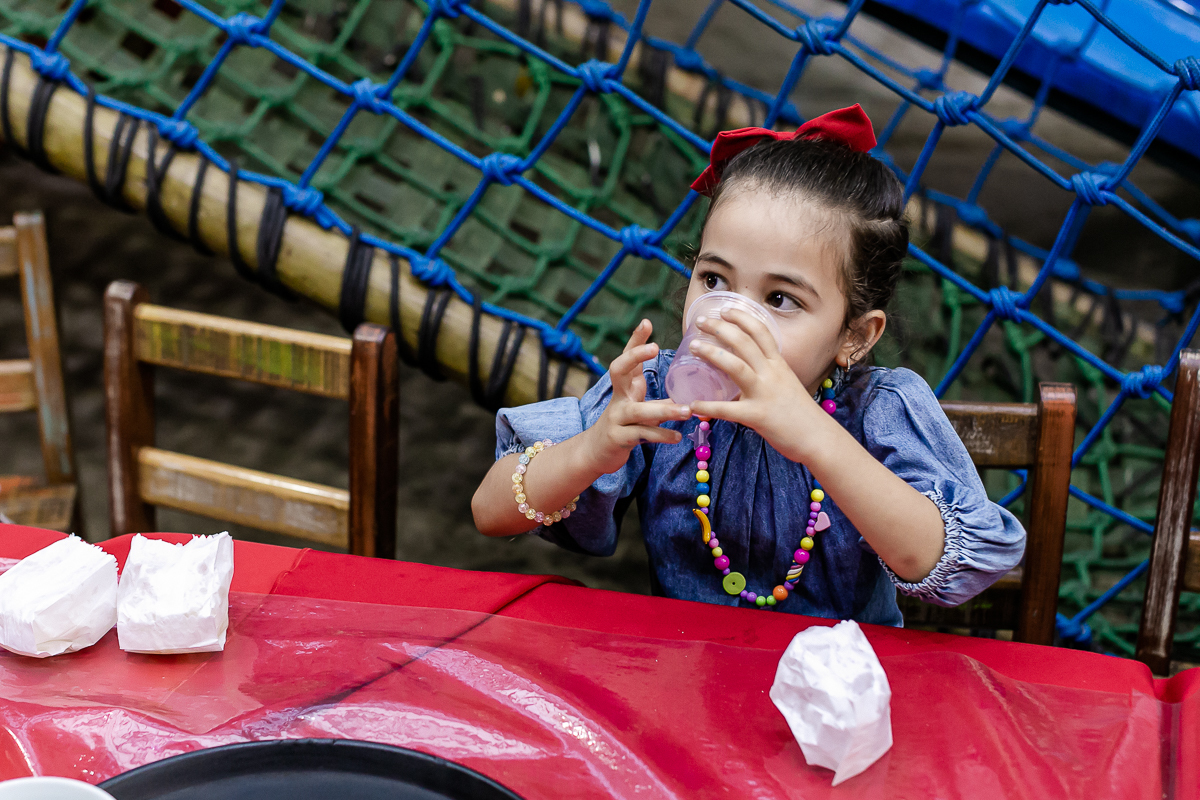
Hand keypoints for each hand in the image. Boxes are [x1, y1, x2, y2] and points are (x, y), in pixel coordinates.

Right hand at [587, 319, 690, 474]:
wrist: (596, 451)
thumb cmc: (623, 423)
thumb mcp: (637, 404)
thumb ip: (659, 399)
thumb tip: (687, 396)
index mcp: (623, 386)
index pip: (627, 358)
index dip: (635, 340)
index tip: (646, 322)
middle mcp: (617, 397)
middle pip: (618, 370)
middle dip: (635, 356)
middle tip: (655, 347)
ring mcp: (616, 417)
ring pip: (638, 410)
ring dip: (664, 411)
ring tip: (687, 411)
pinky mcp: (618, 438)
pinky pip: (642, 435)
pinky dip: (662, 436)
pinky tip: (678, 437)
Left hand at [688, 308, 821, 461]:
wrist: (817, 438)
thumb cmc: (800, 413)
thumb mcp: (787, 384)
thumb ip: (768, 375)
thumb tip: (749, 370)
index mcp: (779, 365)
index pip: (761, 332)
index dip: (742, 318)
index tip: (725, 310)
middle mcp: (772, 374)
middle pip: (744, 342)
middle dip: (720, 328)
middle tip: (701, 322)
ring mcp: (764, 394)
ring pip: (736, 366)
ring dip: (712, 354)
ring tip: (693, 347)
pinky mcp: (757, 416)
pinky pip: (728, 410)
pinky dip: (708, 407)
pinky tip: (692, 405)